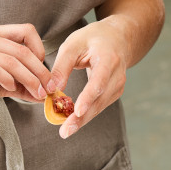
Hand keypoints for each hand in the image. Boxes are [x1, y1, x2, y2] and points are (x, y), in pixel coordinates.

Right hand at [0, 24, 50, 117]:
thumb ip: (21, 86)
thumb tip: (46, 94)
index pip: (26, 30)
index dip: (41, 50)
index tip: (44, 72)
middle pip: (22, 50)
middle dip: (40, 72)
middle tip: (49, 89)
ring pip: (11, 61)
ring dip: (29, 80)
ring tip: (37, 94)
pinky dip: (8, 80)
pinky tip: (10, 90)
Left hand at [46, 19, 129, 138]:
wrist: (117, 39)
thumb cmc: (93, 39)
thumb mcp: (73, 44)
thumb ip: (62, 66)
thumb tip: (52, 89)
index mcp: (108, 59)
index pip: (99, 81)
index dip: (88, 97)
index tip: (77, 111)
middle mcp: (117, 76)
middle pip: (99, 100)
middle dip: (82, 117)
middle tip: (66, 131)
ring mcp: (118, 87)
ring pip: (99, 107)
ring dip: (82, 120)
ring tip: (66, 130)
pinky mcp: (114, 93)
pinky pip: (99, 106)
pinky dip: (86, 114)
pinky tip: (73, 121)